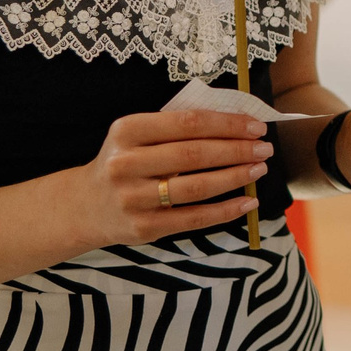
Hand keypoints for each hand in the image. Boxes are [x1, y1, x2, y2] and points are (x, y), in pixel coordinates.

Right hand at [78, 109, 271, 246]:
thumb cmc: (126, 161)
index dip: (227, 124)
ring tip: (259, 168)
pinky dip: (225, 210)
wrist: (86, 206)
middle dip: (237, 150)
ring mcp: (133, 198)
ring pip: (196, 187)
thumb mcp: (138, 136)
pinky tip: (247, 201)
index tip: (256, 126)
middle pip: (194, 154)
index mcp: (127, 131)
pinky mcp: (144, 228)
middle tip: (265, 148)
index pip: (188, 123)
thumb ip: (177, 127)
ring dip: (235, 177)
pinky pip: (193, 218)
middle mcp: (126, 163)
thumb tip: (237, 123)